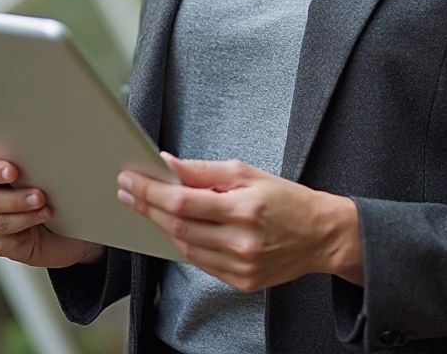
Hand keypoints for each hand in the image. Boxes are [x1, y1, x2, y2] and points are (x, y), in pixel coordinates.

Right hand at [0, 154, 105, 267]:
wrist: (65, 222)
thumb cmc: (53, 186)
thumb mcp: (44, 169)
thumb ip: (36, 160)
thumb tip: (49, 148)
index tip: (13, 171)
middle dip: (15, 197)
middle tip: (40, 195)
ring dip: (24, 214)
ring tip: (46, 207)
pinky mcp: (0, 244)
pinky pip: (6, 241)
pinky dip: (26, 229)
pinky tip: (43, 219)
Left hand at [116, 153, 363, 291]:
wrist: (320, 235)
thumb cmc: (284, 198)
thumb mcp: (246, 172)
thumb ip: (203, 171)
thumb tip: (167, 163)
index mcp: (245, 208)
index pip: (184, 202)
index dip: (151, 191)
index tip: (130, 178)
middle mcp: (241, 242)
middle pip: (178, 227)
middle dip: (147, 206)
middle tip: (126, 189)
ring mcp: (241, 267)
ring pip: (185, 247)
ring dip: (160, 226)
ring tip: (144, 204)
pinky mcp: (241, 282)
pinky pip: (200, 263)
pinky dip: (183, 243)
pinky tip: (173, 227)